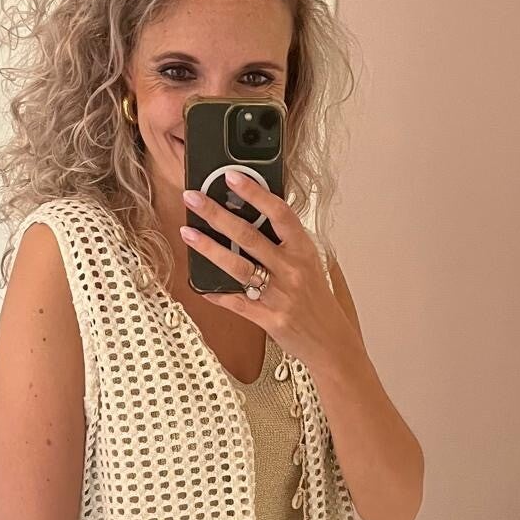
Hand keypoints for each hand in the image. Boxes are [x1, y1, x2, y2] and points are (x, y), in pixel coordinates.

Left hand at [179, 172, 344, 369]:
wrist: (331, 343)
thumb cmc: (318, 301)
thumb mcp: (310, 264)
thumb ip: (286, 242)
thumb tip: (256, 215)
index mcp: (304, 251)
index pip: (279, 213)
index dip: (255, 193)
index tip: (232, 177)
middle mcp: (292, 270)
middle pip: (249, 236)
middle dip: (217, 214)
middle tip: (193, 198)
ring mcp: (279, 295)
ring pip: (237, 267)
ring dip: (209, 249)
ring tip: (188, 233)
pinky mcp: (269, 319)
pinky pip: (236, 302)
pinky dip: (215, 292)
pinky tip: (198, 282)